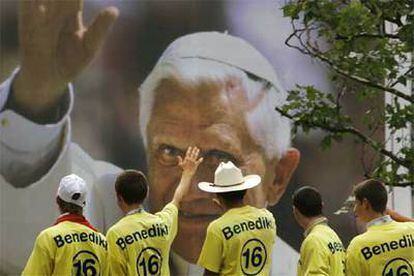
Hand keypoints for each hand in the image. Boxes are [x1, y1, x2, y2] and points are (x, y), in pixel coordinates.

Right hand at [13, 0, 118, 114]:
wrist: (50, 80)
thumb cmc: (72, 62)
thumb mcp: (89, 46)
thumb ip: (100, 28)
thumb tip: (115, 9)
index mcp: (71, 12)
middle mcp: (54, 10)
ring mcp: (39, 15)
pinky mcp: (27, 25)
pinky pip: (29, 9)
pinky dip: (33, 5)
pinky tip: (39, 3)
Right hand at [177, 146, 202, 175]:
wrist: (187, 174)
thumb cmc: (184, 169)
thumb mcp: (181, 164)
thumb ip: (180, 160)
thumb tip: (178, 156)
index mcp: (186, 159)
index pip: (188, 153)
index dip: (189, 150)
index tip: (190, 147)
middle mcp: (190, 160)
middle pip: (192, 153)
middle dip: (194, 150)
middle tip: (195, 147)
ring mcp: (193, 162)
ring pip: (195, 156)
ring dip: (197, 152)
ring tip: (198, 150)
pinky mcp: (196, 165)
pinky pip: (198, 161)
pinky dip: (200, 160)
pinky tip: (202, 158)